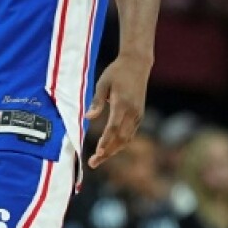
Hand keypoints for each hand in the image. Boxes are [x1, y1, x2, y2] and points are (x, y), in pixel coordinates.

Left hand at [84, 53, 151, 168]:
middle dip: (107, 152)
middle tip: (93, 163)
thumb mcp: (102, 83)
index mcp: (122, 104)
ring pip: (126, 138)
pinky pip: (130, 133)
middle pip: (120, 138)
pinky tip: (110, 148)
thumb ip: (96, 101)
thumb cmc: (116, 72)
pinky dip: (120, 143)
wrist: (137, 64)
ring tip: (99, 159)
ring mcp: (138, 115)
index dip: (105, 142)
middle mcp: (132, 112)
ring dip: (113, 150)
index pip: (113, 128)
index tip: (97, 153)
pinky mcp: (139, 115)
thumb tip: (88, 118)